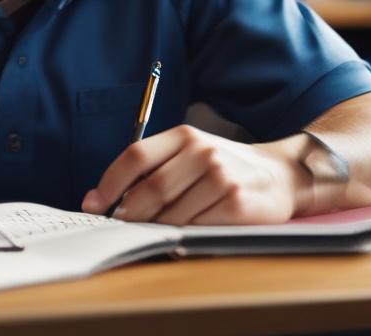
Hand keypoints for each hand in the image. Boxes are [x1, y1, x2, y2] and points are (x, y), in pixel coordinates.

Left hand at [80, 125, 302, 224]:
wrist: (278, 176)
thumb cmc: (222, 166)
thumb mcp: (189, 153)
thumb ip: (152, 168)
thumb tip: (104, 195)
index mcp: (184, 135)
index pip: (135, 156)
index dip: (109, 183)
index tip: (93, 203)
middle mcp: (202, 152)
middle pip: (150, 188)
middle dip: (127, 212)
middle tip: (117, 225)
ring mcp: (221, 177)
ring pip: (170, 213)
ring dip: (153, 227)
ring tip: (149, 230)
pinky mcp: (236, 204)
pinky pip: (195, 227)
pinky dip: (180, 235)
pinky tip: (178, 234)